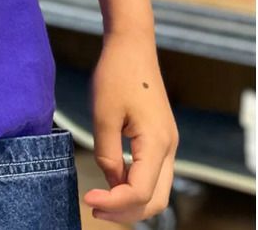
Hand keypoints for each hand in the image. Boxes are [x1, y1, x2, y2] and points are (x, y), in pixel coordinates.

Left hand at [84, 31, 178, 223]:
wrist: (132, 46)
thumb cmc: (115, 75)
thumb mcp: (103, 115)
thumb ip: (107, 154)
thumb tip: (111, 183)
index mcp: (157, 143)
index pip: (139, 192)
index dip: (114, 203)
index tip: (87, 199)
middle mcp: (169, 148)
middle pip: (155, 200)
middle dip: (126, 211)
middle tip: (94, 208)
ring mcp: (168, 144)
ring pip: (157, 190)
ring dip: (131, 201)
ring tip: (100, 200)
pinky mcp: (161, 138)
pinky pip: (152, 174)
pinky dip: (134, 185)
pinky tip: (112, 181)